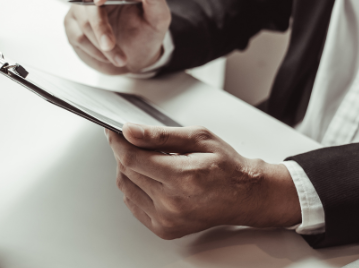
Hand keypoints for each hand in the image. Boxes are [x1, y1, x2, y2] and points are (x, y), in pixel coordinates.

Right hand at [64, 0, 170, 74]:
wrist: (138, 55)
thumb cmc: (146, 32)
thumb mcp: (159, 16)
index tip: (100, 0)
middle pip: (88, 5)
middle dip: (100, 28)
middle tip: (110, 46)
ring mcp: (80, 11)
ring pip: (82, 26)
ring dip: (100, 46)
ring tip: (119, 58)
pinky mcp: (73, 28)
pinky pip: (77, 38)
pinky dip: (93, 52)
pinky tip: (107, 57)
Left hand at [106, 123, 300, 238]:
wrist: (246, 196)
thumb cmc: (227, 167)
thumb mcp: (197, 138)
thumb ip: (160, 135)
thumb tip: (130, 131)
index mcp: (183, 177)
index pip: (132, 158)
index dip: (117, 141)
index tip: (113, 131)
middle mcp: (173, 202)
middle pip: (127, 172)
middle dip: (124, 152)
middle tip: (132, 140)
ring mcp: (167, 219)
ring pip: (126, 188)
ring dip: (128, 170)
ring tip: (146, 158)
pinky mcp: (164, 228)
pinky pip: (133, 204)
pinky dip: (134, 188)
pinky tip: (149, 178)